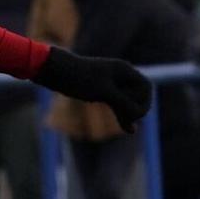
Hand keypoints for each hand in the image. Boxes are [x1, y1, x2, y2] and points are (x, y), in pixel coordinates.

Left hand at [32, 46, 152, 132]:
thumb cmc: (78, 77)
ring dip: (129, 114)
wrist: (53, 70)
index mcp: (123, 70)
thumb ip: (123, 102)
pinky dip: (122, 114)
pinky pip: (118, 103)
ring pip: (128, 101)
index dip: (143, 101)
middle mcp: (120, 75)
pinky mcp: (102, 91)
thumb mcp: (102, 91)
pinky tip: (127, 128)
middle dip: (135, 108)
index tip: (130, 111)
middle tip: (126, 119)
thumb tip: (139, 114)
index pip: (146, 88)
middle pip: (139, 96)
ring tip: (128, 128)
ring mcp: (112, 83)